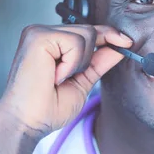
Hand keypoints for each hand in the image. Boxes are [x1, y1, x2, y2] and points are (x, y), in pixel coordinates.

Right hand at [0, 24, 132, 139]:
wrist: (27, 123)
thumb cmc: (46, 109)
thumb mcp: (81, 83)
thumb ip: (98, 64)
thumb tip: (119, 48)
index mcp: (51, 44)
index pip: (86, 32)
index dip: (108, 35)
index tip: (126, 41)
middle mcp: (43, 33)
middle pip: (89, 30)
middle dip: (90, 58)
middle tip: (66, 80)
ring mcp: (39, 32)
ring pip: (85, 35)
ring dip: (79, 64)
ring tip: (57, 80)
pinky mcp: (38, 36)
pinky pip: (75, 42)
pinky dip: (72, 64)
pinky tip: (54, 77)